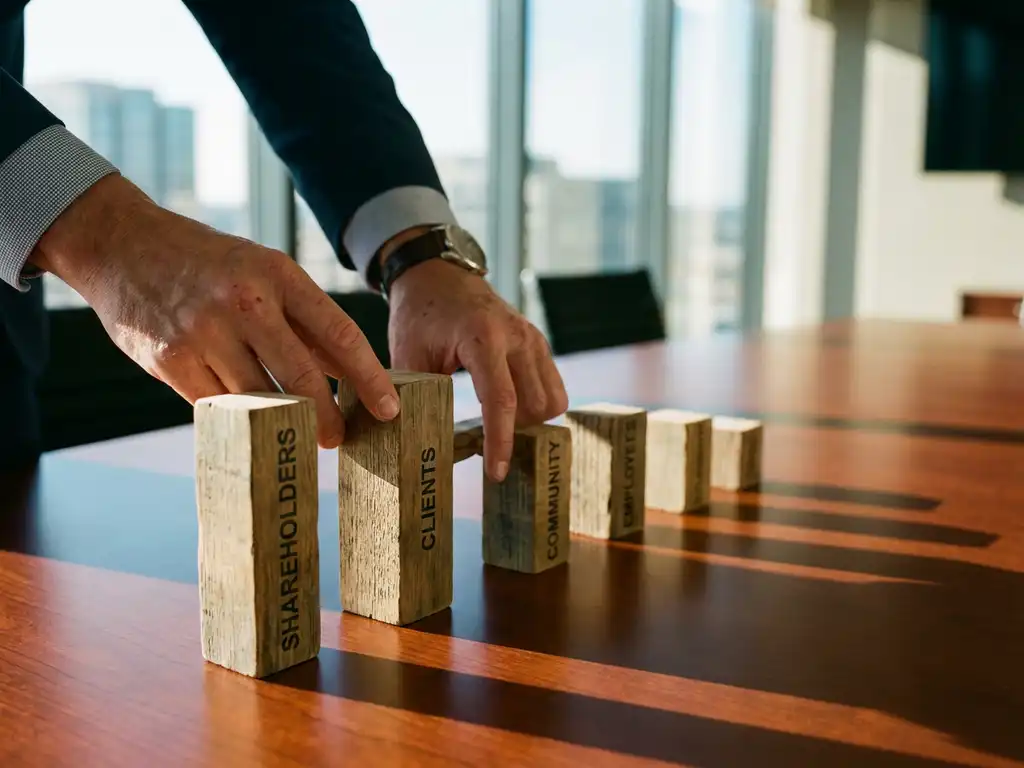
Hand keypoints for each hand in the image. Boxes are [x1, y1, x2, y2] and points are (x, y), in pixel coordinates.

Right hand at [29, 174, 399, 447]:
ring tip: (300, 438)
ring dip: (285, 427)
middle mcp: (244, 303)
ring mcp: (205, 333)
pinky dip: (240, 417)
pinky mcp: (171, 361)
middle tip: (339, 440)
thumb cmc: (209, 263)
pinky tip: (251, 423)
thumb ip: (305, 322)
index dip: (369, 379)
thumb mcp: (264, 272)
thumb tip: (349, 371)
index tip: (389, 409)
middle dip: (328, 419)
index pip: (340, 335)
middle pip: (302, 380)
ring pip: (260, 400)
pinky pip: (219, 406)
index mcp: (278, 275)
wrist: (124, 245)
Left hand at [385, 253, 567, 481]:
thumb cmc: (419, 315)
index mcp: (482, 337)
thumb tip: (420, 444)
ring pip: (552, 400)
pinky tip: (510, 410)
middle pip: (535, 405)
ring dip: (530, 422)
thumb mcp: (408, 355)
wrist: (437, 274)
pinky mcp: (539, 343)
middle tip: (486, 446)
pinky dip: (537, 406)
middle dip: (515, 433)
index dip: (500, 441)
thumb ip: (417, 397)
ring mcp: (533, 338)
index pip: (501, 400)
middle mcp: (517, 336)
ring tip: (498, 426)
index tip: (497, 472)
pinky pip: (553, 387)